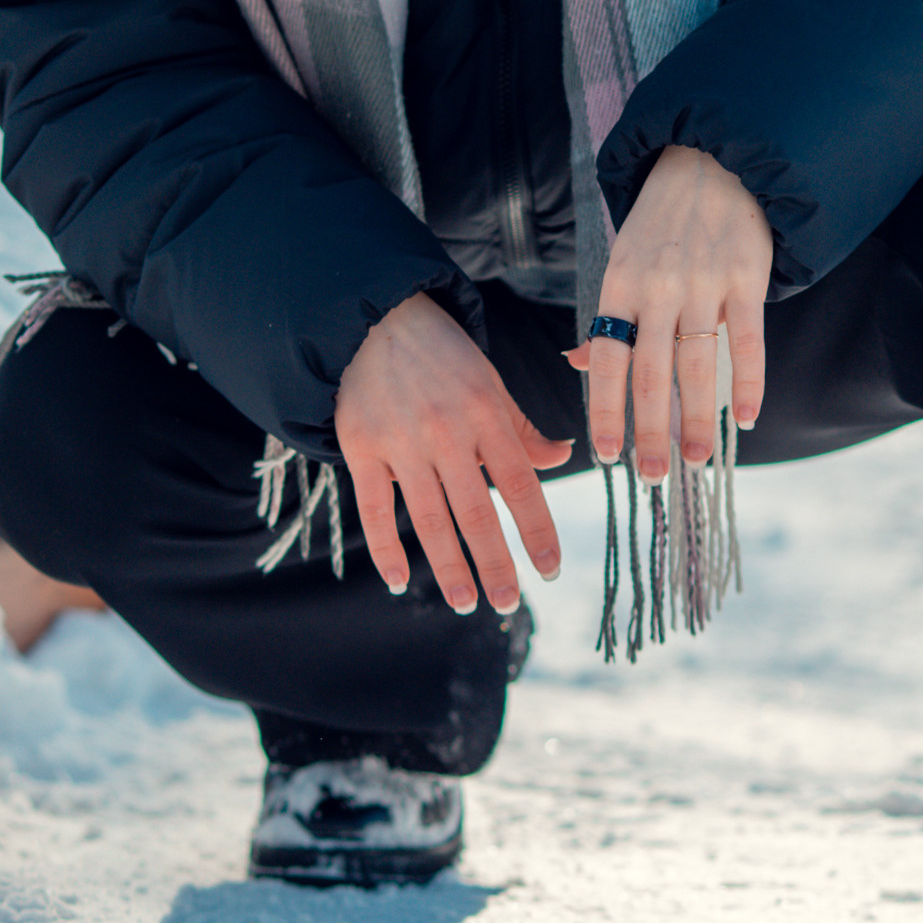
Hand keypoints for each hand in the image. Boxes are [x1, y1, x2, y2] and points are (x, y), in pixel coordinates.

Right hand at [335, 290, 572, 615]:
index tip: (551, 569)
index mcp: (486, 413)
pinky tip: (398, 582)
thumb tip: (562, 459)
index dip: (537, 530)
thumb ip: (522, 428)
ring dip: (448, 567)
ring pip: (429, 518)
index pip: (521, 483)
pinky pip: (374, 509)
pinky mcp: (361, 447)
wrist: (374, 318)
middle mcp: (446, 431)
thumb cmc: (442, 356)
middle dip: (495, 563)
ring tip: (467, 603)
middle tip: (508, 604)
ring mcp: (401, 442)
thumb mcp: (489, 384)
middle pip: (475, 511)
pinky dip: (386, 548)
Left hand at [567, 143, 768, 480]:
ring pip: (698, 365)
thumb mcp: (623, 263)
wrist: (712, 162)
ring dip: (698, 419)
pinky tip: (747, 419)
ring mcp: (705, 282)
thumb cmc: (662, 226)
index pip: (607, 361)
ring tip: (698, 461)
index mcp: (619, 285)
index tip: (608, 457)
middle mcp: (658, 287)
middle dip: (650, 431)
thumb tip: (579, 369)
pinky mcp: (747, 276)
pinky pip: (749, 340)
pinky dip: (751, 383)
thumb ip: (608, 317)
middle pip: (650, 373)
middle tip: (652, 477)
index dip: (607, 412)